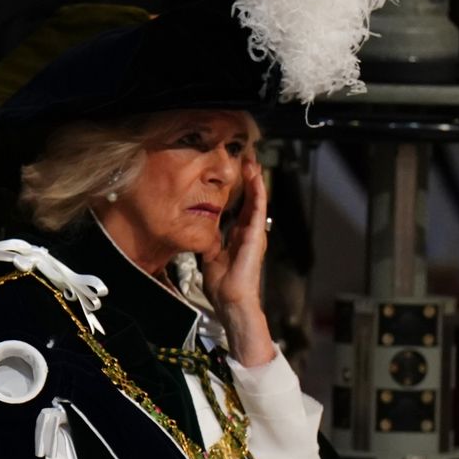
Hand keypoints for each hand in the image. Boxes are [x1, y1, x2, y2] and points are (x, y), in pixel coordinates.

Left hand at [201, 161, 274, 366]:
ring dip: (255, 181)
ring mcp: (255, 233)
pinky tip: (256, 180)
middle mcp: (249, 232)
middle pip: (252, 200)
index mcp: (239, 236)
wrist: (230, 299)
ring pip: (257, 201)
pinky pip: (258, 210)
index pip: (241, 207)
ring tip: (253, 163)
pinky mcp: (255, 236)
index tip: (237, 173)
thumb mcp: (211, 256)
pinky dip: (258, 194)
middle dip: (250, 180)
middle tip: (248, 159)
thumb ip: (209, 241)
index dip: (240, 190)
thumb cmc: (223, 284)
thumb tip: (200, 230)